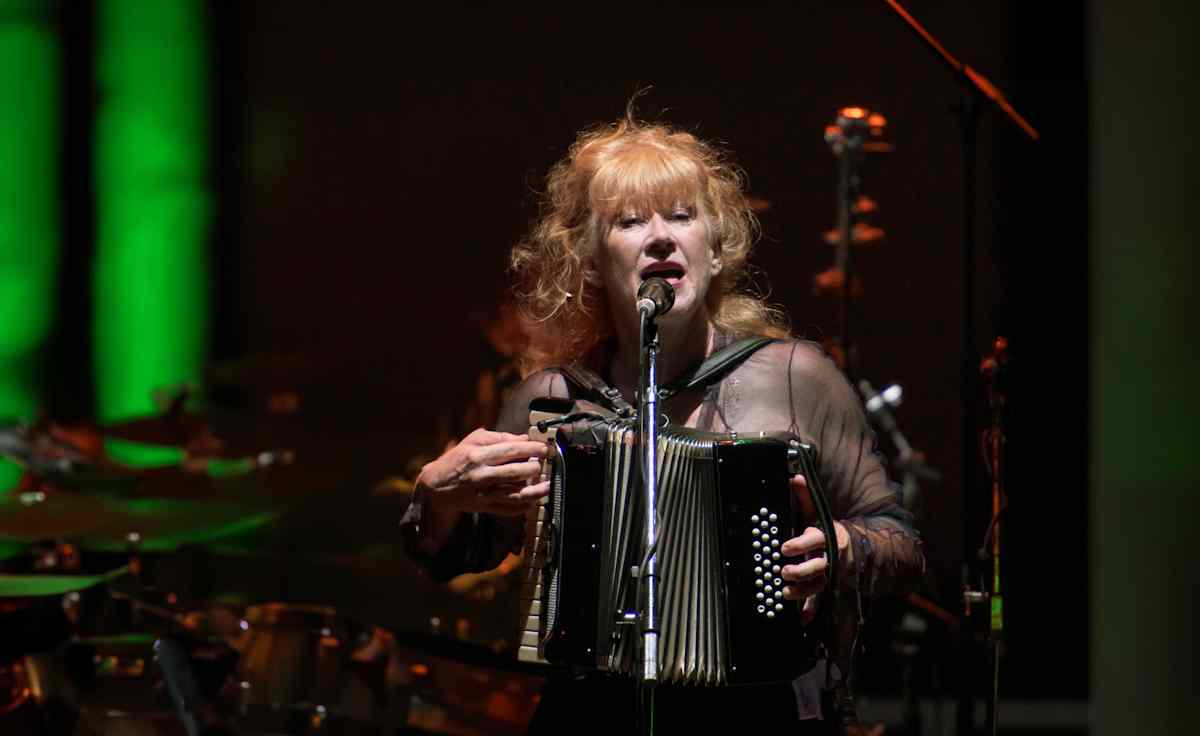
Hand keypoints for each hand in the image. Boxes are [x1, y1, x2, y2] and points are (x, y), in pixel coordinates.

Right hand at [417, 428, 549, 516]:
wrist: (436, 486)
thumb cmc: (456, 459)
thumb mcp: (472, 441)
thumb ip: (498, 438)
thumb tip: (523, 438)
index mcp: (478, 455)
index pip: (510, 450)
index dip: (531, 448)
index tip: (543, 448)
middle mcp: (481, 475)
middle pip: (515, 472)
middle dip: (534, 467)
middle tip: (542, 464)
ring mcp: (483, 493)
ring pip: (514, 494)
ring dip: (534, 491)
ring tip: (546, 486)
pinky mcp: (484, 507)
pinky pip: (508, 509)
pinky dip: (522, 507)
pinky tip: (532, 500)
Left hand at [779, 474, 850, 622]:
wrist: (860, 550)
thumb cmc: (830, 531)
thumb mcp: (819, 514)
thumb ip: (806, 497)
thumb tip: (794, 476)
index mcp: (828, 537)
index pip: (815, 539)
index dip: (801, 543)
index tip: (785, 547)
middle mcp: (831, 557)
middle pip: (818, 566)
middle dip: (801, 571)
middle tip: (783, 571)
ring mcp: (831, 574)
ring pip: (819, 585)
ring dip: (802, 592)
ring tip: (785, 592)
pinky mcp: (830, 587)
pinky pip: (821, 602)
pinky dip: (811, 612)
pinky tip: (801, 620)